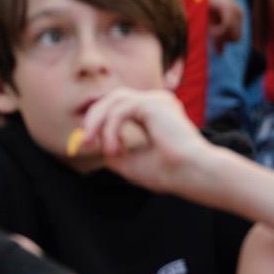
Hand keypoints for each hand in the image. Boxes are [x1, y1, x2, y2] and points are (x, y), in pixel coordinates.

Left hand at [77, 88, 213, 193]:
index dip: (97, 120)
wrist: (190, 175)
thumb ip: (111, 150)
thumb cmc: (167, 172)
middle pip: (113, 98)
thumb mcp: (129, 162)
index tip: (84, 141)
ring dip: (99, 124)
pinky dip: (111, 129)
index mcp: (154, 114)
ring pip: (114, 100)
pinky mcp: (153, 103)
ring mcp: (157, 100)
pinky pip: (120, 110)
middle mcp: (156, 103)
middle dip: (93, 118)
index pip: (118, 107)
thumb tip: (91, 143)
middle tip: (83, 140)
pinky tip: (114, 148)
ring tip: (99, 147)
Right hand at [205, 0, 243, 50]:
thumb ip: (217, 37)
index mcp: (237, 16)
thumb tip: (220, 53)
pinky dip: (218, 31)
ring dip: (220, 36)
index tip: (215, 47)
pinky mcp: (228, 8)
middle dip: (222, 39)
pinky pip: (226, 27)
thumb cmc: (200, 5)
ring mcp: (235, 11)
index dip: (223, 42)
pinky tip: (210, 29)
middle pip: (236, 38)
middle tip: (210, 33)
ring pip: (233, 35)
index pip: (235, 37)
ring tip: (209, 29)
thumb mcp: (209, 23)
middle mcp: (239, 13)